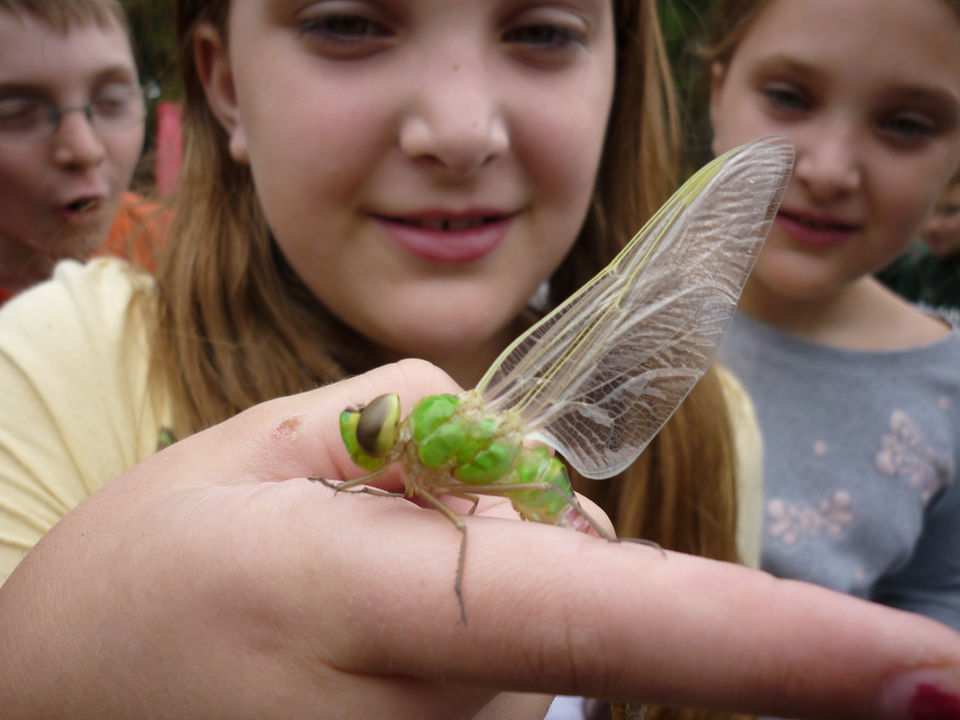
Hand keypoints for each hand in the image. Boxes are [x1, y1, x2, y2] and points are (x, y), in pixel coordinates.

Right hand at [1, 358, 957, 719]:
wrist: (48, 697)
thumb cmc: (148, 566)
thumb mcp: (266, 446)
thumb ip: (428, 437)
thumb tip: (552, 493)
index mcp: (354, 599)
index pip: (604, 622)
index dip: (775, 648)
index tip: (930, 674)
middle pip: (575, 613)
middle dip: (547, 548)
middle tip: (396, 510)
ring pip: (540, 661)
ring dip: (499, 599)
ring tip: (358, 585)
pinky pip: (500, 704)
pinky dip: (479, 652)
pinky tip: (372, 646)